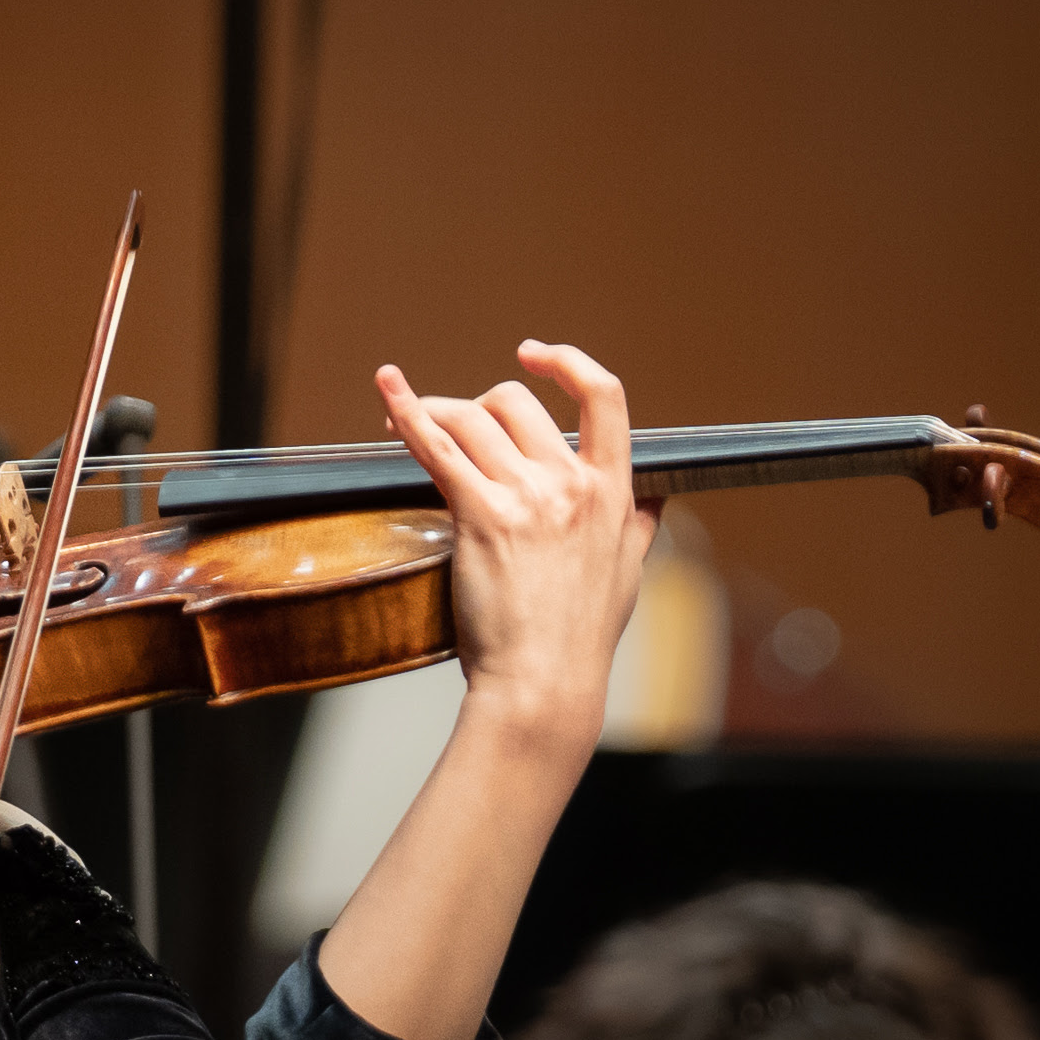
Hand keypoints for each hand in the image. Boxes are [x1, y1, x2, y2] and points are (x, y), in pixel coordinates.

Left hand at [374, 341, 656, 750]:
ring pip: (472, 418)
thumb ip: (638, 528)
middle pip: (516, 403)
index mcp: (612, 491)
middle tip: (451, 429)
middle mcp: (571, 484)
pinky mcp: (482, 517)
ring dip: (435, 412)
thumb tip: (652, 500)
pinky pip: (436, 446)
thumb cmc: (579, 641)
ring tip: (403, 424)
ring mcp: (527, 498)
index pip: (605, 397)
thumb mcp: (629, 575)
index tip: (538, 354)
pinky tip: (387, 387)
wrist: (545, 685)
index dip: (569, 363)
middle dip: (477, 406)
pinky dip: (407, 410)